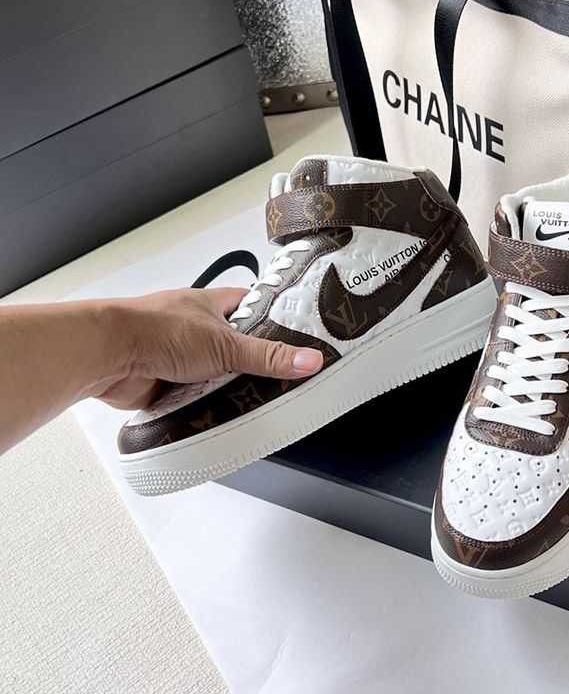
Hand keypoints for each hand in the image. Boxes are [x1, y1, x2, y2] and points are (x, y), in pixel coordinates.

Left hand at [95, 287, 323, 410]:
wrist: (108, 355)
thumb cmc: (155, 330)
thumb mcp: (226, 344)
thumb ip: (268, 355)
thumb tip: (308, 359)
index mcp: (212, 305)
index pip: (253, 306)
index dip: (275, 318)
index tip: (299, 334)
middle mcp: (197, 328)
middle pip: (237, 347)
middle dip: (252, 364)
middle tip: (280, 378)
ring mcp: (181, 356)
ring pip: (217, 375)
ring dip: (226, 387)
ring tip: (254, 400)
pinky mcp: (168, 383)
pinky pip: (196, 398)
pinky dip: (205, 407)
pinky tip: (220, 414)